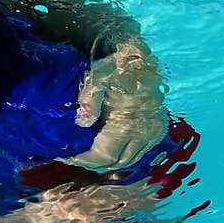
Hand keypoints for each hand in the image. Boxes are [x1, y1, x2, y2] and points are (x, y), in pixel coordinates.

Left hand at [67, 40, 167, 170]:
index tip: (65, 156)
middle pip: (117, 163)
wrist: (138, 58)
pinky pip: (140, 152)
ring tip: (86, 157)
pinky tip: (107, 151)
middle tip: (72, 159)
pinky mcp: (158, 130)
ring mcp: (154, 132)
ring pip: (130, 161)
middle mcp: (144, 132)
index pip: (104, 155)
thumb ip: (89, 101)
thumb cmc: (113, 67)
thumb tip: (82, 124)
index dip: (83, 160)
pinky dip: (123, 156)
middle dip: (93, 165)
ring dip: (109, 163)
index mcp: (128, 122)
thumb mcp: (96, 79)